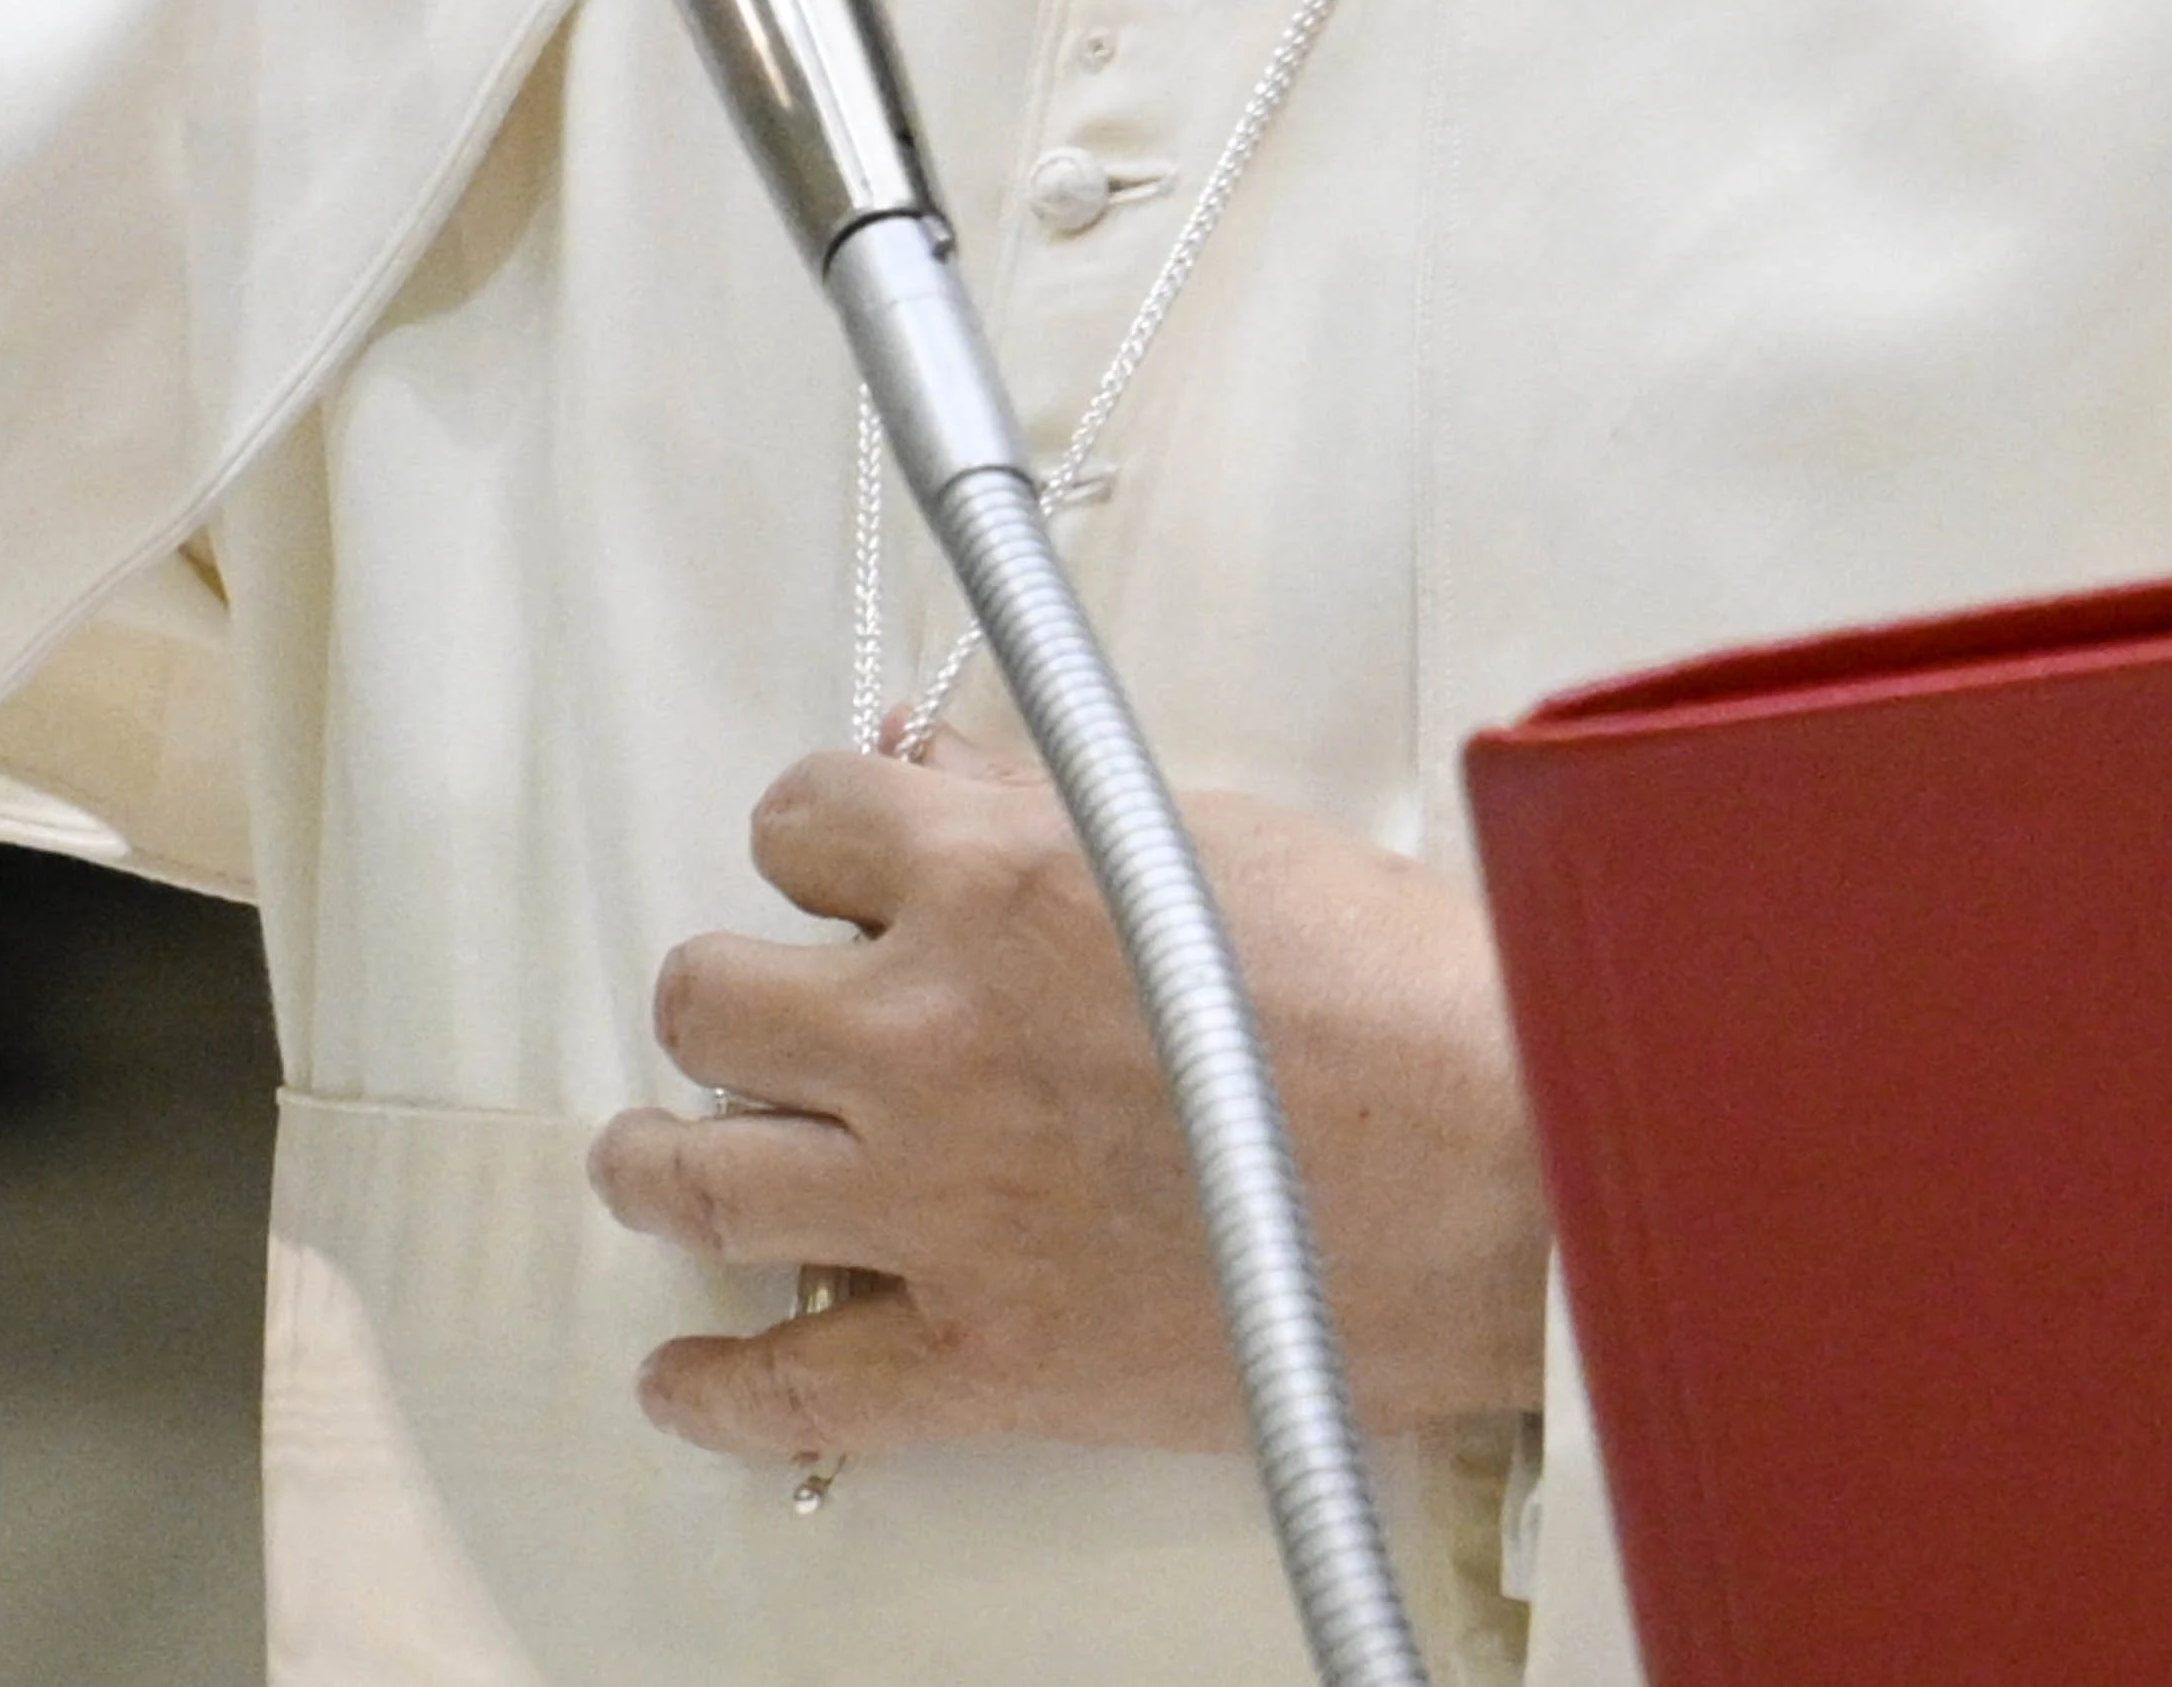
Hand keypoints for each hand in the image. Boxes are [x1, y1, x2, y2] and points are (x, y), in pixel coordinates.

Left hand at [584, 743, 1551, 1463]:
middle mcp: (929, 1040)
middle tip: (770, 1018)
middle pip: (711, 998)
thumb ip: (1037, 813)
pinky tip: (683, 1378)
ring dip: (663, 1159)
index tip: (836, 876)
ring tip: (666, 1155)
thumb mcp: (1208, 839)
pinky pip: (791, 1389)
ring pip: (695, 1176)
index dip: (816, 844)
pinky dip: (713, 1392)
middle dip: (734, 996)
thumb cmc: (1403, 1001)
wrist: (1508, 1176)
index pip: (799, 821)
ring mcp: (940, 1208)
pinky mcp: (983, 1358)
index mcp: (992, 886)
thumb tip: (931, 780)